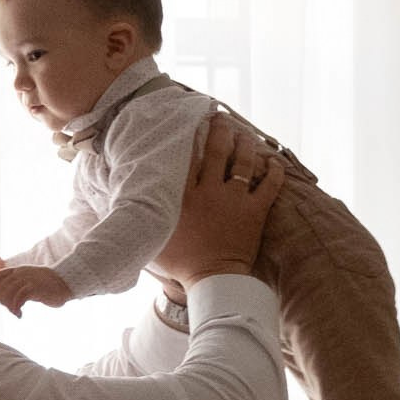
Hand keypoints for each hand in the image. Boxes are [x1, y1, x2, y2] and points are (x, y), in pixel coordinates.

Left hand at [0, 265, 72, 317]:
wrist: (65, 283)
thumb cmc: (46, 285)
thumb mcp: (28, 282)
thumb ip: (15, 286)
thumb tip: (1, 298)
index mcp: (17, 270)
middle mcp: (21, 273)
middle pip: (2, 287)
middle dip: (2, 301)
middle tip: (11, 310)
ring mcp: (28, 279)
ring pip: (9, 293)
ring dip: (9, 306)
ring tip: (16, 313)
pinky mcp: (35, 288)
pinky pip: (19, 298)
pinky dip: (16, 308)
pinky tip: (20, 315)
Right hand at [154, 108, 281, 286]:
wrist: (213, 281)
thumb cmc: (181, 265)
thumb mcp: (154, 238)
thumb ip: (144, 219)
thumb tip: (125, 210)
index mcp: (185, 196)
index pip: (189, 156)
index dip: (193, 134)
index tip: (194, 120)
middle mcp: (210, 191)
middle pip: (217, 150)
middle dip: (221, 129)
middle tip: (222, 117)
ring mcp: (235, 200)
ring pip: (243, 161)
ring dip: (246, 144)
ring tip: (245, 133)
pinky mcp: (255, 212)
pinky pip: (270, 185)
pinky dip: (274, 170)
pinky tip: (273, 160)